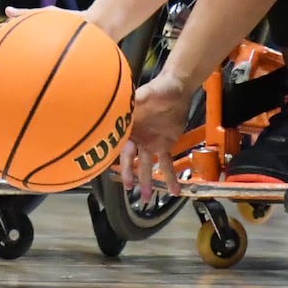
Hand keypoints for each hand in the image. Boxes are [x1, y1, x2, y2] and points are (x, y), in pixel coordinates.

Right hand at [120, 73, 189, 202]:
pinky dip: (170, 177)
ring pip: (147, 167)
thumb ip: (134, 101)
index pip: (120, 146)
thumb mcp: (145, 94)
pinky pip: (167, 164)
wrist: (177, 88)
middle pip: (131, 161)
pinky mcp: (165, 145)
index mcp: (129, 127)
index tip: (110, 170)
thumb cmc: (158, 89)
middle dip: (129, 175)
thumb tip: (122, 103)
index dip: (116, 158)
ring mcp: (151, 143)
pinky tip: (174, 190)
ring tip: (147, 198)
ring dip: (147, 182)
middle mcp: (137, 138)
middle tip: (128, 189)